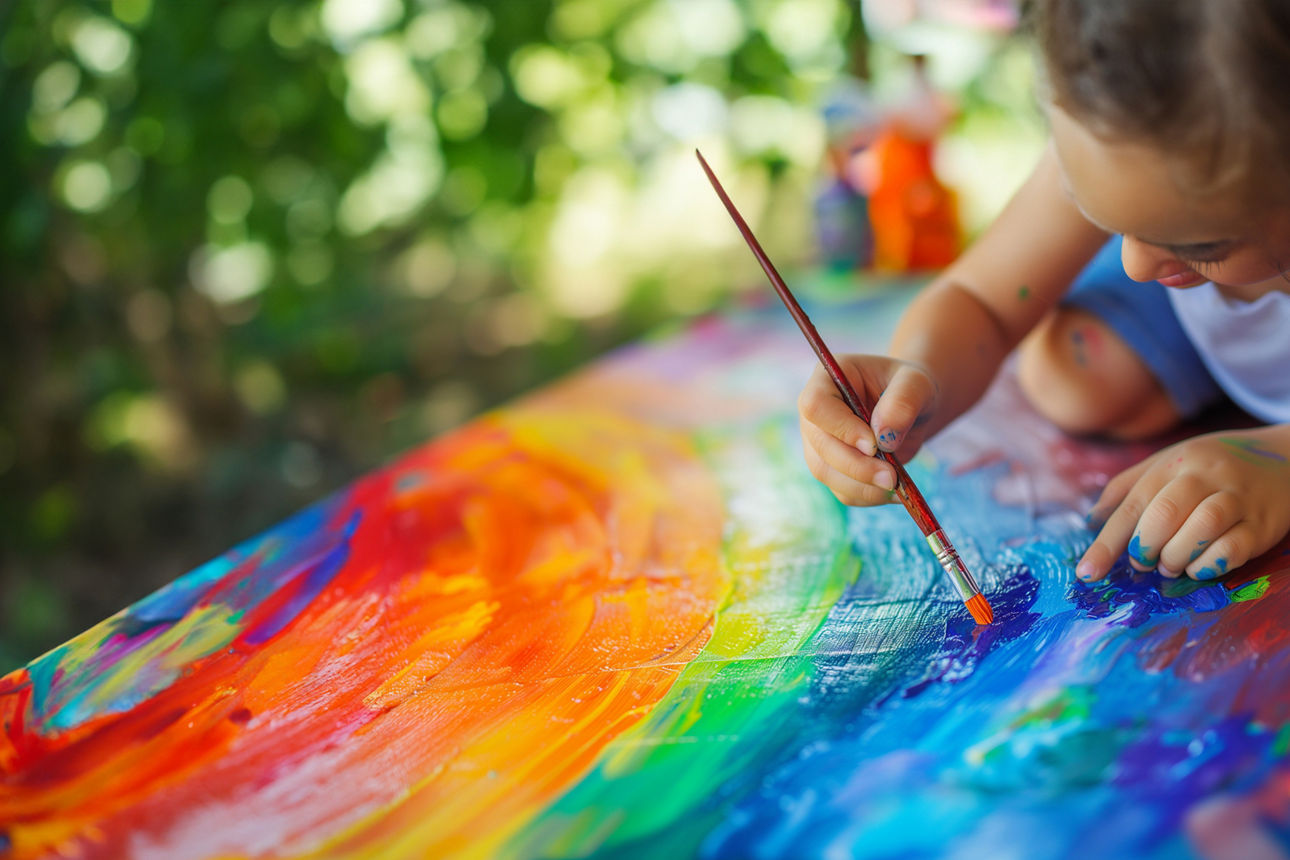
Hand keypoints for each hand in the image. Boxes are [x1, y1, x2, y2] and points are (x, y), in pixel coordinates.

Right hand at [797, 354, 939, 505]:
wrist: (912, 407)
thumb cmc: (910, 387)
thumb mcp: (916, 383)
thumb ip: (903, 402)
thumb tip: (884, 437)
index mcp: (828, 380)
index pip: (816, 406)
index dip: (841, 429)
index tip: (874, 445)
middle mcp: (815, 414)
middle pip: (821, 446)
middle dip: (857, 467)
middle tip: (892, 478)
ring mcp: (819, 444)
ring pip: (827, 473)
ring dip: (862, 486)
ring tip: (897, 484)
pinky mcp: (832, 469)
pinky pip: (843, 491)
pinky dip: (869, 496)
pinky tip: (895, 491)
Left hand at [1077, 426, 1289, 581]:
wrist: (1285, 458)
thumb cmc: (1212, 466)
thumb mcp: (1168, 463)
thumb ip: (1127, 488)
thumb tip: (1091, 522)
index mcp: (1174, 463)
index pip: (1131, 505)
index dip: (1106, 543)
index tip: (1087, 573)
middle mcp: (1204, 476)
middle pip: (1163, 514)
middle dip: (1144, 548)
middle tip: (1143, 562)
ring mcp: (1237, 498)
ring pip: (1199, 529)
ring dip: (1176, 557)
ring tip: (1170, 565)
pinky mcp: (1263, 523)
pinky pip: (1233, 548)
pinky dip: (1209, 564)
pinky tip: (1199, 567)